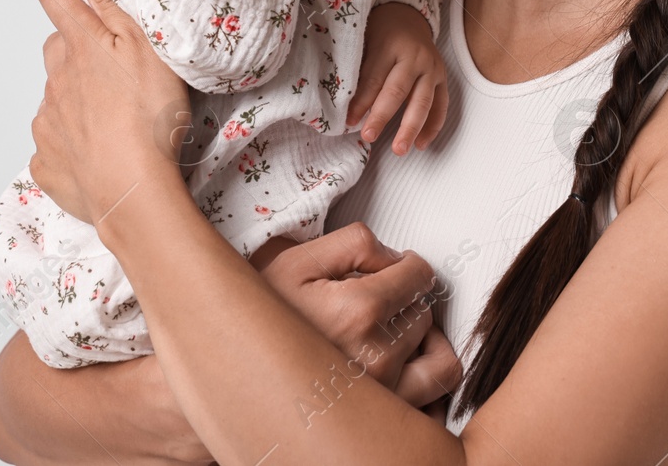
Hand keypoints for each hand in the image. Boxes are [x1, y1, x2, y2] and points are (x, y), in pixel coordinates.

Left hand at [28, 0, 188, 223]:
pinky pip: (53, 147)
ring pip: (55, 99)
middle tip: (106, 64)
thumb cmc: (149, 116)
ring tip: (111, 118)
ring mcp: (48, 124)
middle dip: (71, 50)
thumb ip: (111, 9)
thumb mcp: (146, 48)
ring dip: (74, 100)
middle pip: (55, 52)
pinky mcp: (46, 163)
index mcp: (80, 48)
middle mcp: (56, 81)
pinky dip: (69, 145)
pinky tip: (95, 154)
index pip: (54, 1)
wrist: (132, 190)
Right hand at [258, 222, 462, 410]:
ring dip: (419, 342)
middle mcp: (375, 359)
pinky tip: (402, 371)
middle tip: (376, 305)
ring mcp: (384, 397)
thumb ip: (353, 243)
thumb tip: (392, 255)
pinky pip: (434, 403)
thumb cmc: (258, 322)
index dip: (408, 267)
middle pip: (424, 314)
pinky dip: (427, 385)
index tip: (397, 271)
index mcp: (356, 312)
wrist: (231, 380)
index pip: (419, 276)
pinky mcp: (385, 424)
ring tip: (390, 336)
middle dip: (406, 304)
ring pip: (437, 356)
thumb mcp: (294, 262)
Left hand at [346, 2, 448, 153]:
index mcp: (390, 45)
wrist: (407, 16)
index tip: (348, 121)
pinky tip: (421, 144)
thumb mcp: (364, 41)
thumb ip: (359, 69)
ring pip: (423, 102)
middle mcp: (414, 57)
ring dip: (410, 128)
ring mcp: (432, 68)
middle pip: (397, 91)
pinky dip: (432, 126)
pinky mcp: (442, 77)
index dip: (360, 102)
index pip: (373, 78)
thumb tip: (345, 105)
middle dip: (382, 116)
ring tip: (399, 149)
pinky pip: (441, 105)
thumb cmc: (379, 32)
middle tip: (369, 137)